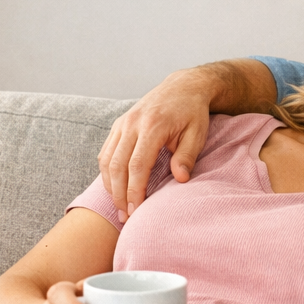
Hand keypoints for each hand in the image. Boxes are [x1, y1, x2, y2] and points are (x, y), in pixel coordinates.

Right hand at [99, 68, 215, 219]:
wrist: (182, 87)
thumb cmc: (192, 113)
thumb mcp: (197, 133)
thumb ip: (187, 156)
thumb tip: (180, 180)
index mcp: (153, 126)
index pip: (137, 165)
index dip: (134, 190)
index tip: (136, 211)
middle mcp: (133, 123)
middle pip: (118, 165)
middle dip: (119, 194)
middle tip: (125, 217)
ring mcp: (123, 123)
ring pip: (107, 160)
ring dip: (110, 186)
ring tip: (119, 207)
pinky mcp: (118, 124)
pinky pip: (106, 152)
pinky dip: (107, 172)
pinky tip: (114, 187)